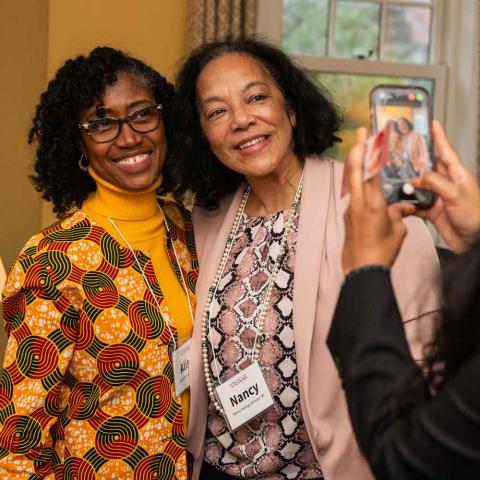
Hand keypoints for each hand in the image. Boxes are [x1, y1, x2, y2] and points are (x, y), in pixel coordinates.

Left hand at [342, 128, 415, 274]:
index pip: (369, 170)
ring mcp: (350, 209)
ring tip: (362, 151)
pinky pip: (353, 194)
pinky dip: (357, 183)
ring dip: (357, 165)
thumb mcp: (397, 230)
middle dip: (358, 149)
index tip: (370, 135)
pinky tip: (364, 182)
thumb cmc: (381, 251)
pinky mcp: (347, 217)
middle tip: (360, 133)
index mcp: (373, 203)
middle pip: (355, 170)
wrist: (361, 270)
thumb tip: (404, 207)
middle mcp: (358, 203)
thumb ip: (399, 213)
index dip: (369, 151)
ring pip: (351, 181)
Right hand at [412, 121, 479, 252]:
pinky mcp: (433, 211)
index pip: (446, 151)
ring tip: (393, 178)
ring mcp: (439, 197)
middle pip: (428, 167)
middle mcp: (447, 183)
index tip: (433, 123)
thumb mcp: (455, 193)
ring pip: (420, 186)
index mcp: (457, 174)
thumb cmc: (475, 215)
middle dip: (416, 160)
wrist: (475, 241)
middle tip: (401, 152)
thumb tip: (415, 179)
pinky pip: (417, 204)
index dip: (439, 137)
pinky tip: (399, 202)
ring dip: (408, 185)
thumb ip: (434, 183)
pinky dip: (408, 203)